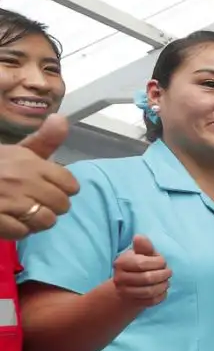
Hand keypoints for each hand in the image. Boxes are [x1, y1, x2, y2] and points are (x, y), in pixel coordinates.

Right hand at [0, 116, 76, 239]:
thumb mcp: (16, 151)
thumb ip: (43, 140)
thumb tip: (62, 119)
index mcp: (29, 162)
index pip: (69, 183)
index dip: (64, 190)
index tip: (52, 189)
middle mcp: (21, 180)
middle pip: (62, 204)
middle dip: (52, 207)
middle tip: (37, 204)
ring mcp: (7, 200)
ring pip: (45, 220)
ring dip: (37, 221)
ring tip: (25, 215)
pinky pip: (21, 232)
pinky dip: (18, 230)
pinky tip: (9, 221)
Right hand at [112, 235, 170, 305]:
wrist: (131, 283)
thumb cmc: (141, 263)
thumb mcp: (142, 253)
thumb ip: (143, 246)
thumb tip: (139, 237)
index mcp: (121, 262)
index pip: (141, 264)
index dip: (157, 263)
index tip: (163, 261)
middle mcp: (119, 278)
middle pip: (147, 278)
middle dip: (163, 275)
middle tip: (169, 272)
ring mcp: (125, 292)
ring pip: (149, 292)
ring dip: (163, 285)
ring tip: (167, 281)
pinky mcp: (133, 302)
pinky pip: (151, 301)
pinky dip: (162, 295)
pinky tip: (163, 289)